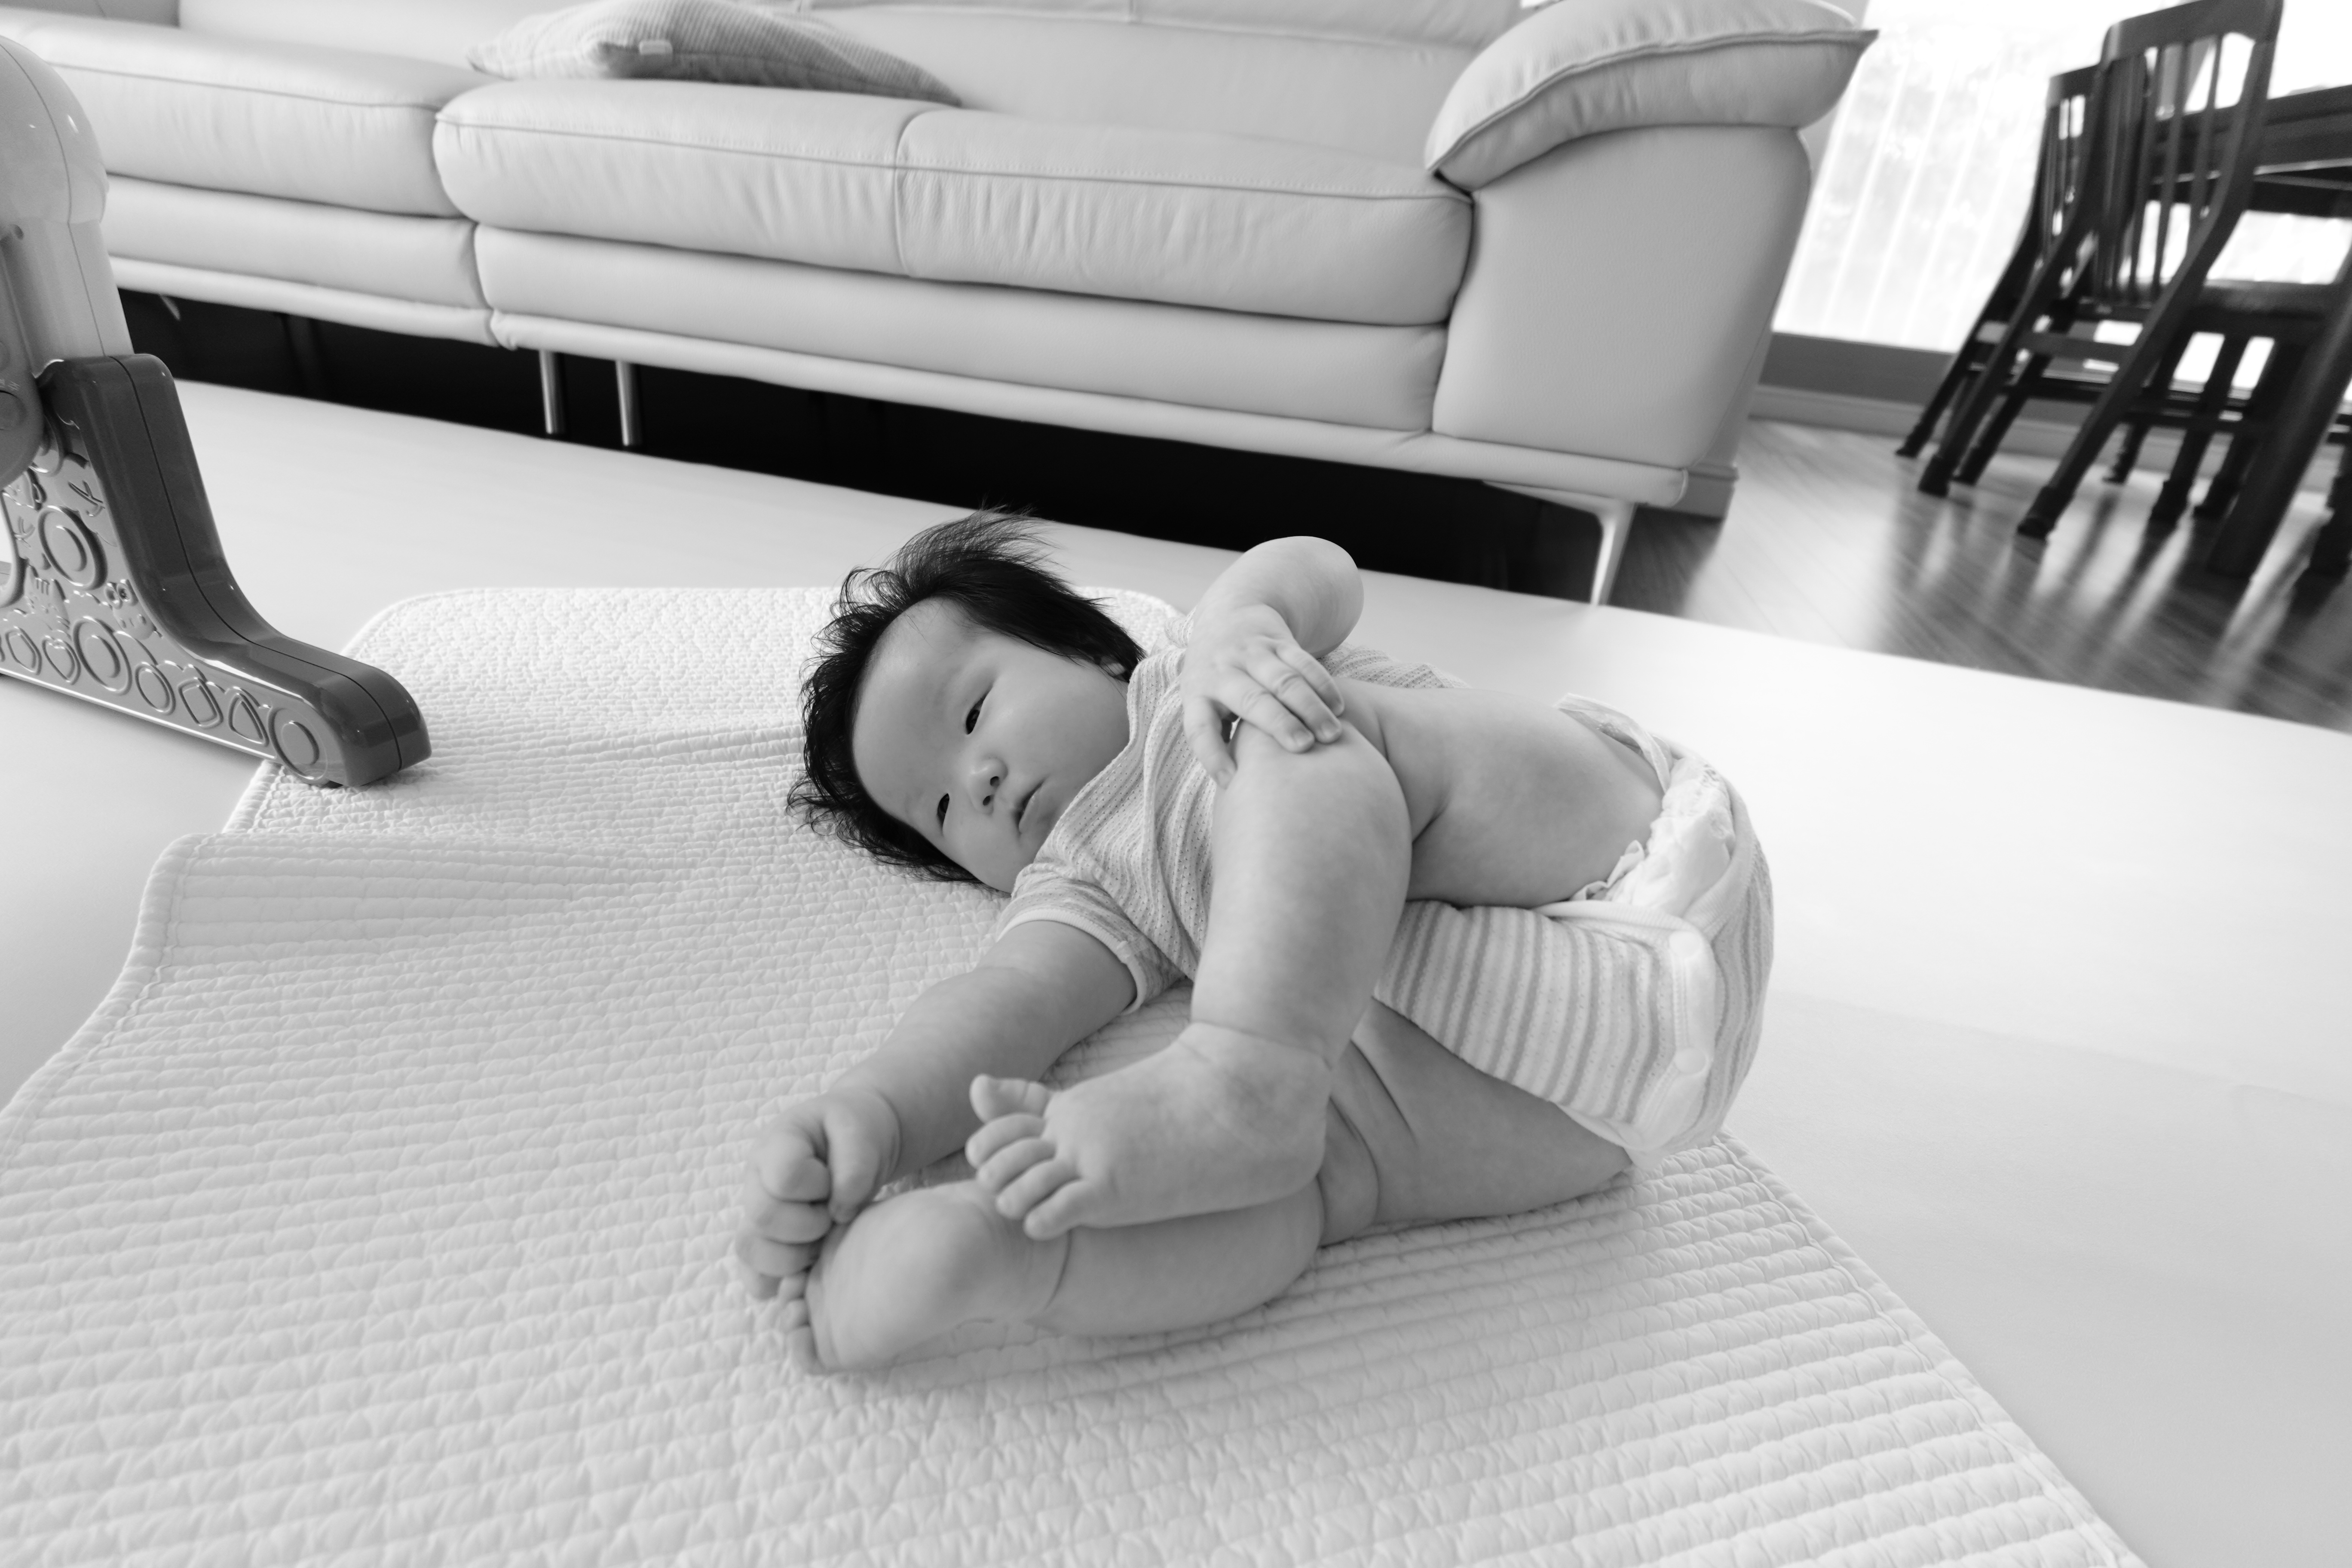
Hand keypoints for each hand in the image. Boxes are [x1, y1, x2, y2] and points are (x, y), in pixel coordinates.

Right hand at [735, 1085, 899, 1299]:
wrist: (855, 1142)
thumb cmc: (856, 1131)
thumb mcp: (862, 1130)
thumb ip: (854, 1164)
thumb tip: (839, 1211)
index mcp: (776, 1145)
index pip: (783, 1177)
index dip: (816, 1186)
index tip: (834, 1181)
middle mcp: (756, 1181)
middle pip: (762, 1218)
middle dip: (809, 1224)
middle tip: (834, 1215)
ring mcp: (756, 1215)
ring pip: (751, 1251)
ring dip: (794, 1257)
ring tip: (822, 1241)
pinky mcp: (765, 1245)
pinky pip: (754, 1277)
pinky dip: (779, 1284)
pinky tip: (806, 1274)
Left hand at [1181, 602, 1345, 785]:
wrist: (1229, 616)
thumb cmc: (1216, 680)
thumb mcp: (1202, 700)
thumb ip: (1218, 734)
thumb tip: (1238, 787)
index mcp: (1197, 693)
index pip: (1200, 728)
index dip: (1213, 756)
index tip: (1232, 782)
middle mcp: (1222, 671)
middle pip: (1252, 699)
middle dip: (1279, 723)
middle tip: (1303, 747)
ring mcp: (1251, 653)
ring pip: (1284, 679)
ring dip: (1310, 707)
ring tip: (1332, 734)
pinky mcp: (1278, 640)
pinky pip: (1303, 661)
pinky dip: (1323, 684)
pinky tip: (1338, 707)